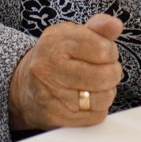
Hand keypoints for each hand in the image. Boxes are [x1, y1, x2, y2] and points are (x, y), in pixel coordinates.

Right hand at [8, 14, 122, 130]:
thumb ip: (97, 27)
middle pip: (104, 76)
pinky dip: (97, 109)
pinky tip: (87, 101)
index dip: (111, 53)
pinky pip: (95, 116)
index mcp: (55, 42)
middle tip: (106, 71)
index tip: (105, 54)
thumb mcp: (72, 35)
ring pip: (102, 98)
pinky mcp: (55, 116)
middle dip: (113, 74)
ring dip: (106, 93)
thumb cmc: (55, 58)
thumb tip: (115, 25)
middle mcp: (48, 67)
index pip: (102, 49)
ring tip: (96, 86)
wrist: (25, 87)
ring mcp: (50, 94)